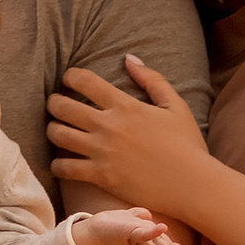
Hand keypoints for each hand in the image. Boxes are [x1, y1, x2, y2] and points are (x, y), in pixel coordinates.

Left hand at [48, 54, 215, 222]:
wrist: (192, 185)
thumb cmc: (187, 145)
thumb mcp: (175, 105)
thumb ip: (152, 79)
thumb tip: (129, 59)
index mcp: (125, 106)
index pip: (84, 81)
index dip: (70, 76)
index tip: (69, 80)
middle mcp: (108, 126)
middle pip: (62, 107)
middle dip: (54, 102)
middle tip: (56, 105)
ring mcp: (102, 152)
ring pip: (58, 135)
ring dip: (53, 130)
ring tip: (57, 131)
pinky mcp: (100, 177)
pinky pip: (64, 168)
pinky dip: (57, 165)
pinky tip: (61, 163)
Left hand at [71, 205, 200, 244]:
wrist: (94, 230)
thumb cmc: (113, 227)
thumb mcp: (130, 219)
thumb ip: (140, 218)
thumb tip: (147, 215)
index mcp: (149, 239)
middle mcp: (145, 241)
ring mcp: (137, 238)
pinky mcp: (129, 232)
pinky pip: (143, 233)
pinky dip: (152, 232)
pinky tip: (162, 228)